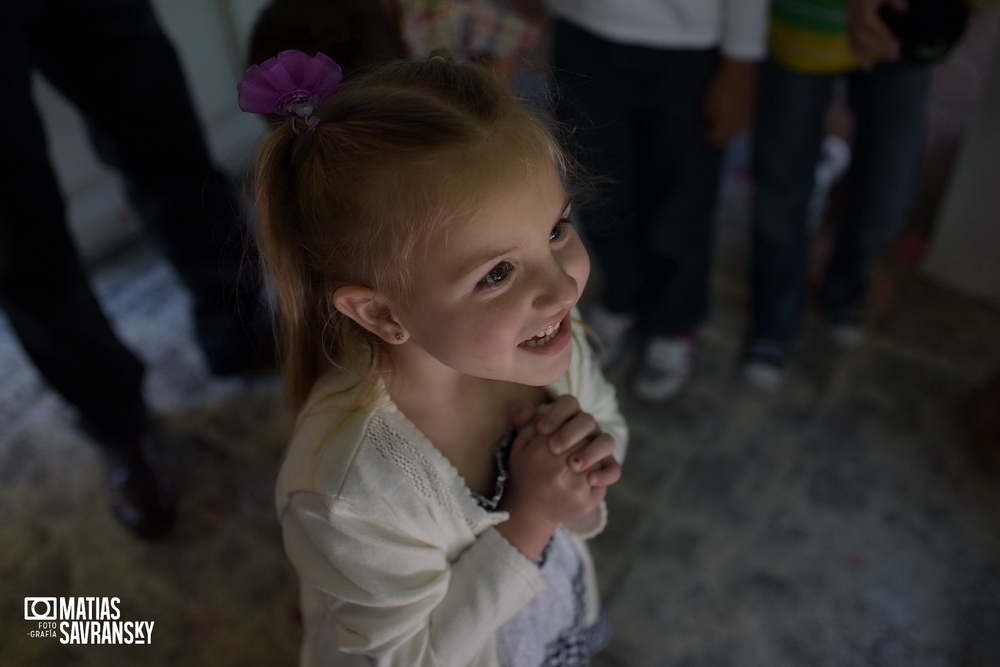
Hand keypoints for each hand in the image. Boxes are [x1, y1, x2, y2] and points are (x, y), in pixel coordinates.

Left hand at [495, 397, 620, 559]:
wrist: (541, 495)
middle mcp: (587, 430)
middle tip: (553, 448)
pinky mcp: (606, 469)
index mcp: (568, 417)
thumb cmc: (534, 462)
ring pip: (606, 441)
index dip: (556, 413)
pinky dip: (605, 474)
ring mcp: (599, 449)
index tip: (541, 429)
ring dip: (591, 451)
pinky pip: (614, 469)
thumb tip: (519, 409)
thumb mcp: (525, 445)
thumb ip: (525, 425)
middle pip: (588, 420)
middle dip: (570, 432)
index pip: (568, 403)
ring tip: (573, 465)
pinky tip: (590, 480)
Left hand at [703, 58, 756, 146]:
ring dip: (726, 135)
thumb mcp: (708, 102)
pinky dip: (735, 129)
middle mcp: (739, 126)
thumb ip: (709, 118)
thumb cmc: (721, 85)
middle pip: (727, 140)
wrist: (739, 70)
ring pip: (736, 136)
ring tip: (718, 126)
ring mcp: (747, 120)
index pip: (716, 139)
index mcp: (727, 124)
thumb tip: (709, 126)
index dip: (706, 137)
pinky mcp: (752, 114)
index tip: (700, 130)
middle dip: (716, 138)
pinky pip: (743, 128)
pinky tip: (729, 122)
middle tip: (708, 130)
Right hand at [846, 0, 907, 67]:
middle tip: (894, 57)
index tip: (894, 44)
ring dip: (868, 56)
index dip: (882, 35)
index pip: (872, 25)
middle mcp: (854, 18)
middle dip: (879, 48)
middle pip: (865, 37)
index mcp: (863, 9)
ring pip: (857, 43)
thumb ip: (894, 0)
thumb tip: (904, 9)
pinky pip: (852, 44)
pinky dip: (859, 56)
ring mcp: (850, 24)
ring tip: (881, 67)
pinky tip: (867, 66)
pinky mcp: (849, 28)